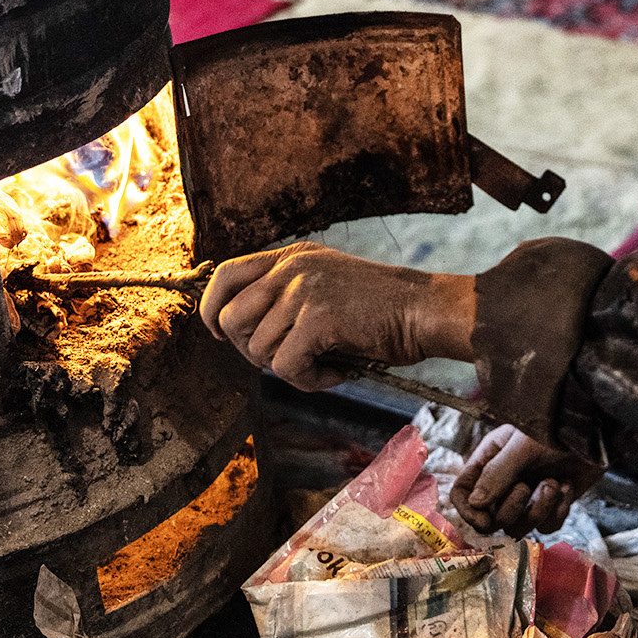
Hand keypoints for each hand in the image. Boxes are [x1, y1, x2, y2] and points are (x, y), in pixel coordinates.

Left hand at [198, 242, 474, 389]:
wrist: (425, 310)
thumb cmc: (381, 309)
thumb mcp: (325, 286)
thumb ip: (287, 296)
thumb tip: (243, 334)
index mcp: (291, 257)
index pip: (225, 275)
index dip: (212, 310)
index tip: (222, 335)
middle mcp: (291, 268)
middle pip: (231, 319)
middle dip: (253, 352)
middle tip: (291, 360)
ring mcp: (303, 290)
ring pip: (259, 350)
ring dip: (290, 371)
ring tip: (326, 366)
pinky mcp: (317, 318)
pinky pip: (286, 367)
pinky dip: (309, 381)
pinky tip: (337, 373)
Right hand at [451, 424, 603, 537]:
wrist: (595, 432)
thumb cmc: (555, 429)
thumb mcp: (522, 447)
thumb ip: (497, 474)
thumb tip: (475, 504)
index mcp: (488, 461)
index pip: (462, 493)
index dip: (468, 512)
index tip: (484, 521)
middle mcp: (503, 482)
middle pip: (490, 518)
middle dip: (512, 508)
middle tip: (527, 487)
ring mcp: (528, 496)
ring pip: (518, 527)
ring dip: (538, 509)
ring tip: (553, 484)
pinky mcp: (552, 506)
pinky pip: (546, 527)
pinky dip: (559, 510)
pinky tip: (568, 485)